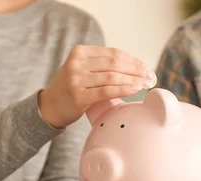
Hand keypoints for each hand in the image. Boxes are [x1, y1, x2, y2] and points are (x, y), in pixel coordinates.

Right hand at [39, 45, 155, 127]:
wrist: (49, 107)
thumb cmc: (72, 89)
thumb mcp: (83, 70)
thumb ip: (102, 66)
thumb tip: (135, 67)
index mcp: (80, 52)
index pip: (113, 53)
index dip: (133, 60)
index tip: (146, 68)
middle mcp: (77, 63)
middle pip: (115, 63)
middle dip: (136, 70)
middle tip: (150, 77)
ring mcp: (76, 79)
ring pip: (112, 76)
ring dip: (133, 80)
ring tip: (146, 84)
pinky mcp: (78, 96)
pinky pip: (106, 91)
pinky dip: (123, 89)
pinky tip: (135, 90)